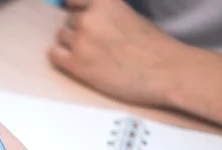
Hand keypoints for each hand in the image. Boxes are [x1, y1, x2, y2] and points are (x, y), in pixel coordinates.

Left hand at [49, 0, 183, 105]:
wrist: (167, 71)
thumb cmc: (155, 47)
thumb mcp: (129, 15)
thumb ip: (107, 14)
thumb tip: (88, 18)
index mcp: (104, 1)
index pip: (73, 1)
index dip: (77, 11)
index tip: (83, 20)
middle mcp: (89, 17)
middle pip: (68, 22)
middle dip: (77, 32)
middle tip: (95, 46)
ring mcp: (81, 40)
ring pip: (61, 38)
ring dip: (70, 46)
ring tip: (91, 57)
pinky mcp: (76, 64)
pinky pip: (54, 55)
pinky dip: (61, 58)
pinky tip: (76, 64)